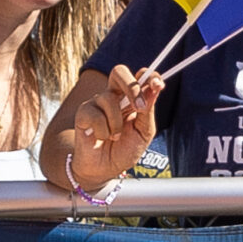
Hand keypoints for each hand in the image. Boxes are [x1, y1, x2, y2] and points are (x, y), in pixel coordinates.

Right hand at [69, 64, 162, 189]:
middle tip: (139, 108)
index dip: (150, 76)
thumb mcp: (143, 133)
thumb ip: (148, 111)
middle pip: (119, 72)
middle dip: (131, 87)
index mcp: (132, 98)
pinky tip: (101, 138)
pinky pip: (95, 115)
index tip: (158, 85)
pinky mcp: (83, 113)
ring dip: (116, 123)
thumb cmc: (124, 150)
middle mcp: (114, 96)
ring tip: (114, 137)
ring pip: (108, 98)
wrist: (104, 170)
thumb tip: (155, 89)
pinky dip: (103, 131)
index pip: (141, 77)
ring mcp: (97, 103)